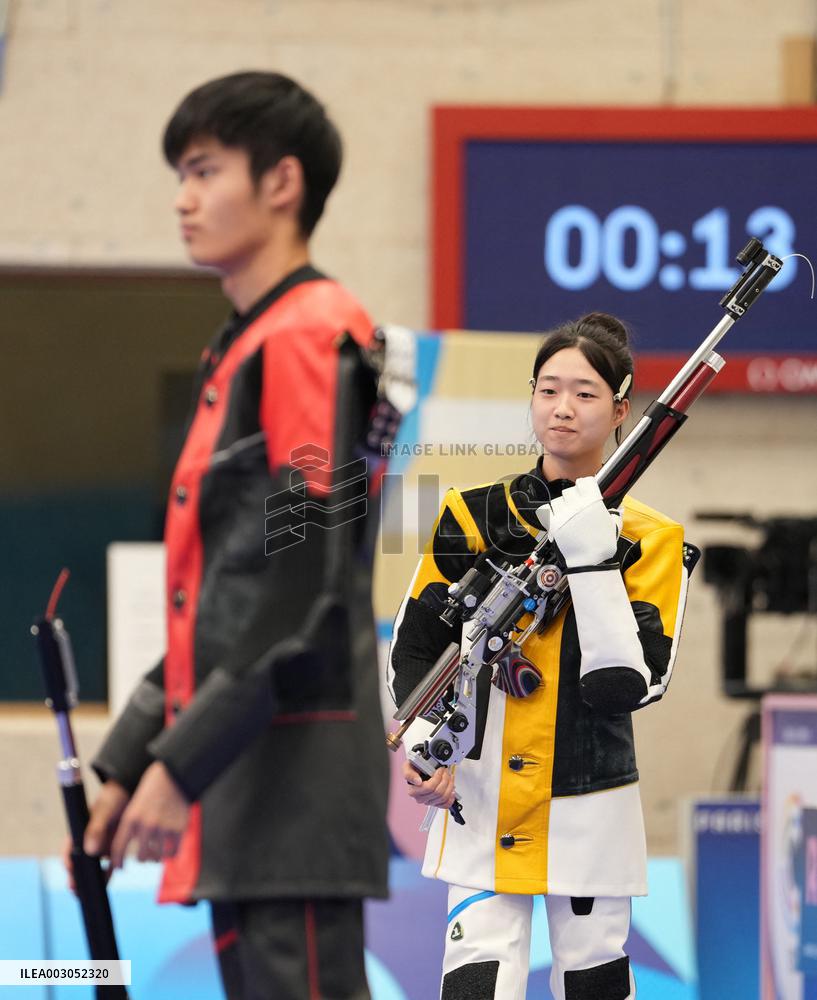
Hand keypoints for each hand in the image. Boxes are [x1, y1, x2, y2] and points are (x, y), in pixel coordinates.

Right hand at [63, 779, 129, 894]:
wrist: (132, 792)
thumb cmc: (115, 797)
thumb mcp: (105, 809)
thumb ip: (97, 827)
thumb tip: (90, 850)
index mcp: (80, 830)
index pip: (68, 849)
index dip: (67, 861)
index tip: (70, 870)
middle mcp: (88, 841)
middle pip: (78, 864)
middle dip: (75, 877)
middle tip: (75, 889)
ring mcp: (100, 847)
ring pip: (92, 869)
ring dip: (89, 882)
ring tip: (87, 894)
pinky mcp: (113, 850)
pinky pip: (107, 867)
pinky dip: (105, 877)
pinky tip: (105, 886)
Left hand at [109, 761, 190, 869]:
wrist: (176, 772)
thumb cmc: (154, 787)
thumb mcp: (135, 804)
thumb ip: (132, 826)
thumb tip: (124, 850)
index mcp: (131, 818)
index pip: (119, 849)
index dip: (117, 862)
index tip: (120, 867)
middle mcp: (146, 825)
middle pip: (140, 857)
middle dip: (142, 857)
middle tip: (144, 854)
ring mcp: (164, 827)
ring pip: (157, 857)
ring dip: (157, 856)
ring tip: (158, 850)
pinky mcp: (180, 828)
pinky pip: (173, 853)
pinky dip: (171, 854)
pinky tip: (170, 848)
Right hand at [402, 759, 455, 809]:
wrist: (418, 771)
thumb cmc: (414, 769)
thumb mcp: (407, 767)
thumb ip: (409, 774)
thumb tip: (417, 782)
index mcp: (413, 791)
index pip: (429, 788)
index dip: (437, 778)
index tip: (440, 769)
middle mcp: (420, 798)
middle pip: (438, 792)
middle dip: (445, 779)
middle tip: (445, 770)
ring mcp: (428, 801)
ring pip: (443, 797)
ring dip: (449, 785)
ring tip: (449, 776)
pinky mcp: (435, 803)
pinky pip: (445, 805)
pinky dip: (451, 798)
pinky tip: (452, 790)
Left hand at [538, 477, 620, 566]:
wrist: (589, 561)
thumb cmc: (602, 546)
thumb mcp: (614, 526)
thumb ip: (614, 514)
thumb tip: (617, 508)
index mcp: (593, 502)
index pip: (584, 482)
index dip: (584, 485)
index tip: (584, 490)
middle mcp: (578, 505)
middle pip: (569, 491)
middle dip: (573, 497)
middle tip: (576, 505)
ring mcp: (564, 514)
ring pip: (558, 500)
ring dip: (561, 505)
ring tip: (566, 514)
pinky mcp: (554, 523)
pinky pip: (547, 509)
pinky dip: (550, 512)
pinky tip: (556, 517)